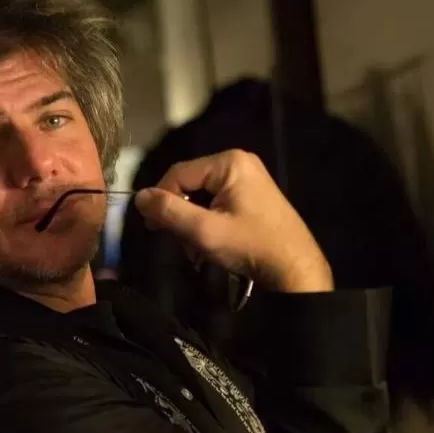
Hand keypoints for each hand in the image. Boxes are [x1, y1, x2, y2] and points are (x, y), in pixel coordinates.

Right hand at [134, 149, 333, 292]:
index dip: (162, 200)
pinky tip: (210, 245)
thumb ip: (169, 211)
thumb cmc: (251, 246)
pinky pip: (216, 203)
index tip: (154, 228)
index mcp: (229, 162)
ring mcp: (247, 178)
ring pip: (200, 196)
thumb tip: (138, 196)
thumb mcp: (204, 231)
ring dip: (192, 224)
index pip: (177, 173)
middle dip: (180, 215)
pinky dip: (207, 223)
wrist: (295, 270)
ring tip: (197, 251)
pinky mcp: (252, 195)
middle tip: (182, 244)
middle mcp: (238, 162)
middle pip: (189, 184)